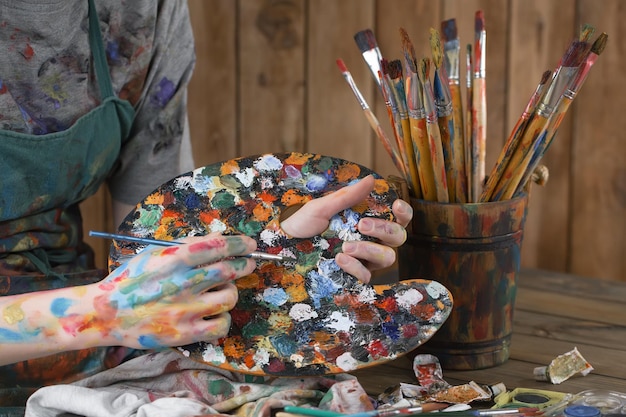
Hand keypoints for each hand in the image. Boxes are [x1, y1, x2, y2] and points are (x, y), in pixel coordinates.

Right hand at [92, 233, 256, 348]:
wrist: (106, 313)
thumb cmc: (131, 280)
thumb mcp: (153, 253)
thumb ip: (184, 246)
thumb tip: (216, 241)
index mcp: (175, 258)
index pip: (219, 246)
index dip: (240, 244)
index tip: (249, 244)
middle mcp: (183, 282)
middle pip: (230, 270)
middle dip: (245, 265)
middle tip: (247, 264)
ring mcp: (186, 309)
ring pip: (229, 297)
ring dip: (230, 292)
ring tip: (220, 291)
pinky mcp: (185, 333)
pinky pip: (221, 325)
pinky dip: (223, 318)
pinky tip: (214, 314)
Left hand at [281, 175, 411, 282]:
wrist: (284, 248)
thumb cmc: (304, 224)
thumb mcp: (323, 207)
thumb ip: (347, 196)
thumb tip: (371, 179)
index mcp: (369, 221)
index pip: (399, 218)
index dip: (405, 213)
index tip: (396, 206)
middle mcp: (372, 241)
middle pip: (398, 238)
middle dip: (385, 229)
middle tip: (362, 224)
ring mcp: (365, 261)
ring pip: (388, 258)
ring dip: (369, 249)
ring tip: (346, 245)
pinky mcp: (354, 277)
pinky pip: (367, 275)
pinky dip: (355, 267)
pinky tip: (339, 259)